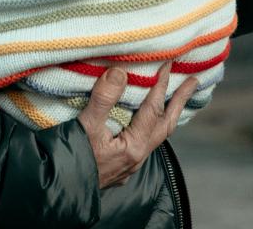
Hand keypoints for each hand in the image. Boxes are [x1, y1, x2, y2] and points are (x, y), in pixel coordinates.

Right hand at [77, 63, 199, 187]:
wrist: (59, 189)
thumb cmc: (71, 158)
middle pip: (166, 124)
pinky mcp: (120, 168)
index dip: (162, 84)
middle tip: (194, 81)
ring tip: (175, 100)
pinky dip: (152, 128)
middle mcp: (137, 157)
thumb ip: (104, 98)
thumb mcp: (86, 125)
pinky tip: (146, 124)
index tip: (170, 63)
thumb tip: (120, 72)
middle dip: (179, 101)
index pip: (153, 109)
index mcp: (134, 146)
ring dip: (167, 115)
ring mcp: (130, 164)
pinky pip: (144, 143)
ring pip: (156, 136)